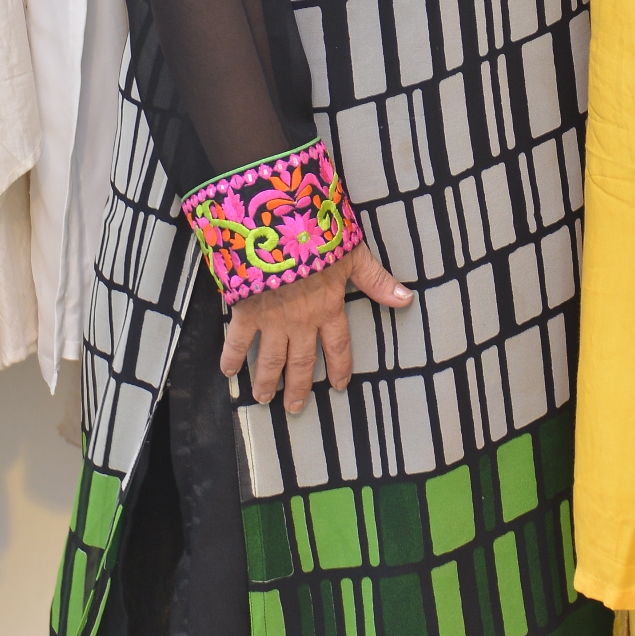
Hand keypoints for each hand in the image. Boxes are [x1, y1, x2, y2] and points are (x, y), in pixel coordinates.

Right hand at [219, 241, 410, 414]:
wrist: (278, 227)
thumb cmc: (317, 236)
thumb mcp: (353, 255)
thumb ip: (376, 281)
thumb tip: (406, 299)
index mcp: (329, 308)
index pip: (338, 346)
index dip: (340, 367)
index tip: (340, 386)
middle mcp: (302, 321)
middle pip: (302, 362)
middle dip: (298, 387)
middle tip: (294, 408)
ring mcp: (272, 319)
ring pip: (271, 359)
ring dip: (267, 381)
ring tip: (264, 399)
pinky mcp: (246, 311)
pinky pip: (238, 340)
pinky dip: (231, 358)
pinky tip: (228, 372)